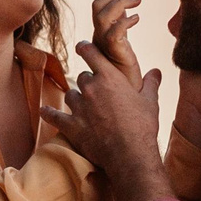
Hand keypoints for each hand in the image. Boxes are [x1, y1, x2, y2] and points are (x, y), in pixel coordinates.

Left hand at [40, 42, 162, 179]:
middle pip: (82, 77)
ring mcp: (79, 107)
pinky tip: (44, 111)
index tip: (81, 46)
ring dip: (76, 99)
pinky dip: (49, 113)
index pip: (90, 53)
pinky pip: (54, 116)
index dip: (84, 47)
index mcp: (109, 77)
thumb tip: (156, 71)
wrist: (130, 154)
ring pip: (71, 95)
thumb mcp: (150, 102)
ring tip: (84, 107)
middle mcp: (91, 88)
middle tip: (98, 94)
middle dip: (89, 84)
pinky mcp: (71, 125)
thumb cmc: (142, 126)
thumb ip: (150, 84)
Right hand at [89, 0, 141, 82]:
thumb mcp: (125, 38)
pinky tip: (137, 18)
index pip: (101, 1)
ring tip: (139, 0)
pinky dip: (125, 22)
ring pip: (102, 15)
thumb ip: (125, 18)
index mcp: (102, 32)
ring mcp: (103, 46)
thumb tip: (132, 3)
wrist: (127, 100)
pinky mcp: (112, 55)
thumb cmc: (126, 73)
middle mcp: (98, 37)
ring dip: (120, 2)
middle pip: (98, 4)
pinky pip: (113, 33)